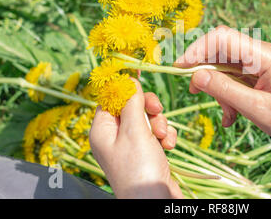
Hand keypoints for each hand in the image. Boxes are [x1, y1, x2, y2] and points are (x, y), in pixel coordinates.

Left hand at [89, 78, 182, 198]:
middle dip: (148, 108)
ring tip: (162, 137)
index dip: (124, 86)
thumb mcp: (134, 130)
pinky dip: (165, 136)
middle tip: (156, 110)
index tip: (137, 69)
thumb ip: (131, 102)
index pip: (110, 98)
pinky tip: (168, 146)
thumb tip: (128, 79)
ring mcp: (131, 146)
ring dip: (160, 123)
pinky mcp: (147, 152)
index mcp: (102, 130)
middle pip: (131, 106)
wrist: (155, 201)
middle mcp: (114, 137)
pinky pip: (157, 133)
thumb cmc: (139, 168)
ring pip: (147, 118)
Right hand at [175, 25, 270, 148]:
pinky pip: (238, 77)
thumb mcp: (256, 109)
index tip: (180, 67)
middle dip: (206, 71)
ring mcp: (265, 62)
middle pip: (223, 50)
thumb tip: (196, 75)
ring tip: (227, 114)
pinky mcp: (264, 72)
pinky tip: (232, 115)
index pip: (223, 37)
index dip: (198, 49)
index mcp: (266, 55)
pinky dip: (230, 94)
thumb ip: (224, 90)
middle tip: (195, 92)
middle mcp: (265, 52)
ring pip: (228, 66)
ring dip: (220, 88)